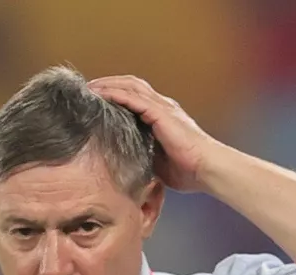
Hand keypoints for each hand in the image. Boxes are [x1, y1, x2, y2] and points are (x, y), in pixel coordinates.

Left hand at [88, 75, 221, 192]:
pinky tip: (100, 95)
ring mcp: (162, 107)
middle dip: (108, 83)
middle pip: (131, 84)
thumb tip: (125, 160)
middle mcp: (163, 106)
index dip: (117, 93)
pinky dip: (115, 93)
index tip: (97, 99)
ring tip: (89, 89)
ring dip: (108, 85)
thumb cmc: (188, 170)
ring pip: (130, 86)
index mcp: (163, 116)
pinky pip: (132, 98)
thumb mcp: (158, 161)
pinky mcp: (160, 113)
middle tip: (88, 89)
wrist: (207, 169)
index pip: (136, 97)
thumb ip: (143, 154)